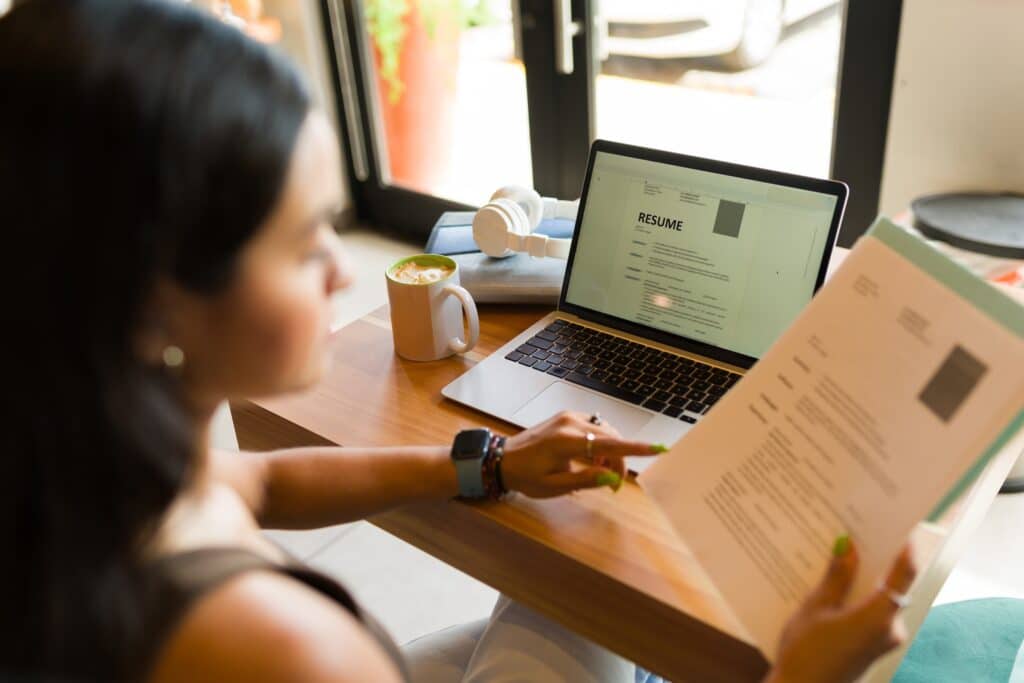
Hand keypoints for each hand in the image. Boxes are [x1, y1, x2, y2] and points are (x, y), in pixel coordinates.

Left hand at [500, 411, 661, 497]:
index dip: (636, 449)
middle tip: (613, 485)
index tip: (658, 449)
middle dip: (620, 460)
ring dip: (610, 451)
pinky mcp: (565, 417)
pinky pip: (593, 427)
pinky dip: (599, 443)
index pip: (610, 445)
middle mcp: (569, 423)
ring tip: (599, 472)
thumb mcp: (555, 486)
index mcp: (566, 442)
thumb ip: (585, 481)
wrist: (502, 459)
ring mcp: (567, 417)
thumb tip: (611, 477)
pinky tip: (591, 459)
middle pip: (611, 438)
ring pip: (604, 432)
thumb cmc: (526, 477)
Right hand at [767, 540, 917, 682]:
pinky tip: (839, 582)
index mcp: (879, 617)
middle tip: (862, 530)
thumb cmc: (805, 653)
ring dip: (867, 576)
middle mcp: (890, 628)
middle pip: (894, 584)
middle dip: (879, 558)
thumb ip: (836, 577)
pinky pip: (873, 611)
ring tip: (845, 551)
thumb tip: (848, 546)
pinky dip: (861, 594)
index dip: (905, 546)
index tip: (902, 524)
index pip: (904, 574)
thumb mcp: (815, 608)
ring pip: (882, 597)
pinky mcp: (873, 646)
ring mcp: (883, 639)